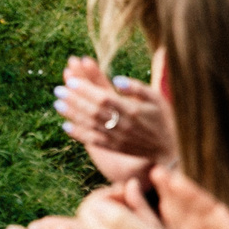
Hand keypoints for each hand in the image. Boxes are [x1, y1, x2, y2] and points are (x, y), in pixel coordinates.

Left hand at [55, 56, 174, 164]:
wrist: (170, 149)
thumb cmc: (164, 119)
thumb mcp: (156, 98)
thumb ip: (137, 88)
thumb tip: (117, 79)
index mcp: (133, 110)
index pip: (104, 97)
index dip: (86, 89)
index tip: (71, 81)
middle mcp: (123, 125)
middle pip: (93, 110)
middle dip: (74, 100)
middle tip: (59, 90)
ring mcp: (117, 138)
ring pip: (90, 125)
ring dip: (72, 115)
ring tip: (58, 104)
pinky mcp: (115, 148)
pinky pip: (93, 141)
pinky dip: (79, 134)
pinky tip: (66, 126)